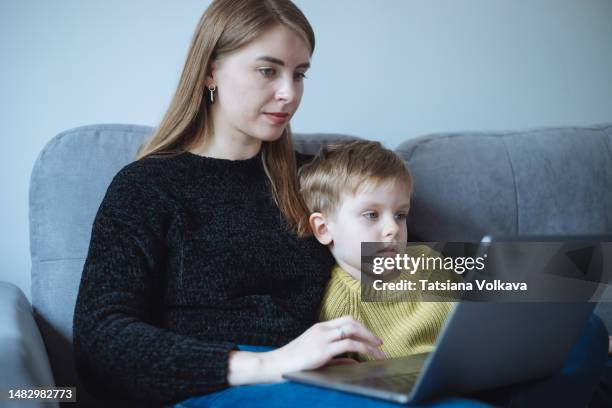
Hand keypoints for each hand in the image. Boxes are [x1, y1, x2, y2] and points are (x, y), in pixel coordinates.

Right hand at [262, 316, 384, 381]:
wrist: (275, 364)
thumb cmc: (293, 362)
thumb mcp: (316, 357)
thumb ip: (335, 357)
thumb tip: (354, 361)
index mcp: (319, 328)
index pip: (346, 320)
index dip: (362, 327)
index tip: (372, 338)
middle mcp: (322, 329)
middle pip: (352, 322)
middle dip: (369, 332)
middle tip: (380, 344)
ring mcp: (322, 338)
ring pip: (352, 331)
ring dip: (369, 340)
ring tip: (379, 352)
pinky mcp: (322, 350)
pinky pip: (348, 345)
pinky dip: (362, 349)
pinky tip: (368, 357)